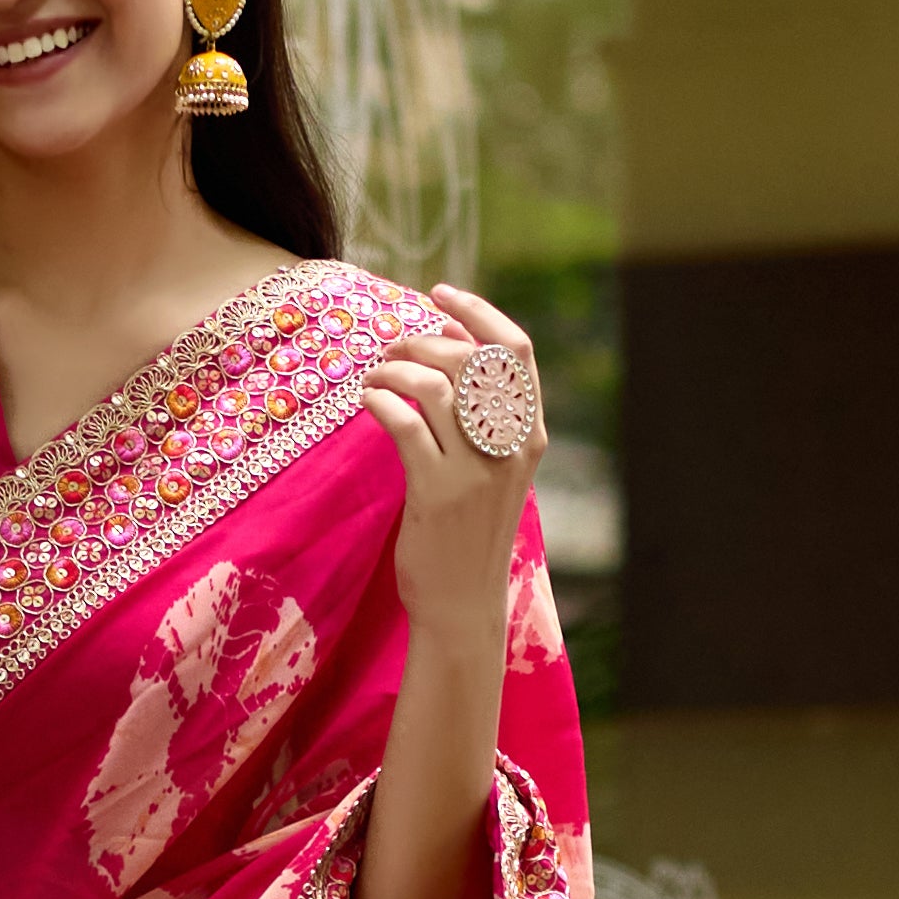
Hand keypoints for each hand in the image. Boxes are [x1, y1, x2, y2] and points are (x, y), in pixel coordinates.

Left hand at [359, 284, 546, 643]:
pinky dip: (381, 401)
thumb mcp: (491, 469)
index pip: (517, 350)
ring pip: (435, 384)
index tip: (439, 294)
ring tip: (374, 378)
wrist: (463, 604)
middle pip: (470, 357)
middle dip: (423, 340)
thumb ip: (480, 413)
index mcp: (531, 434)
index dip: (478, 311)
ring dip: (394, 368)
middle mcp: (511, 447)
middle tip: (391, 351)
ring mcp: (477, 470)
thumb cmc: (470, 533)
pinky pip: (405, 423)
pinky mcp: (438, 493)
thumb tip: (446, 340)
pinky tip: (367, 403)